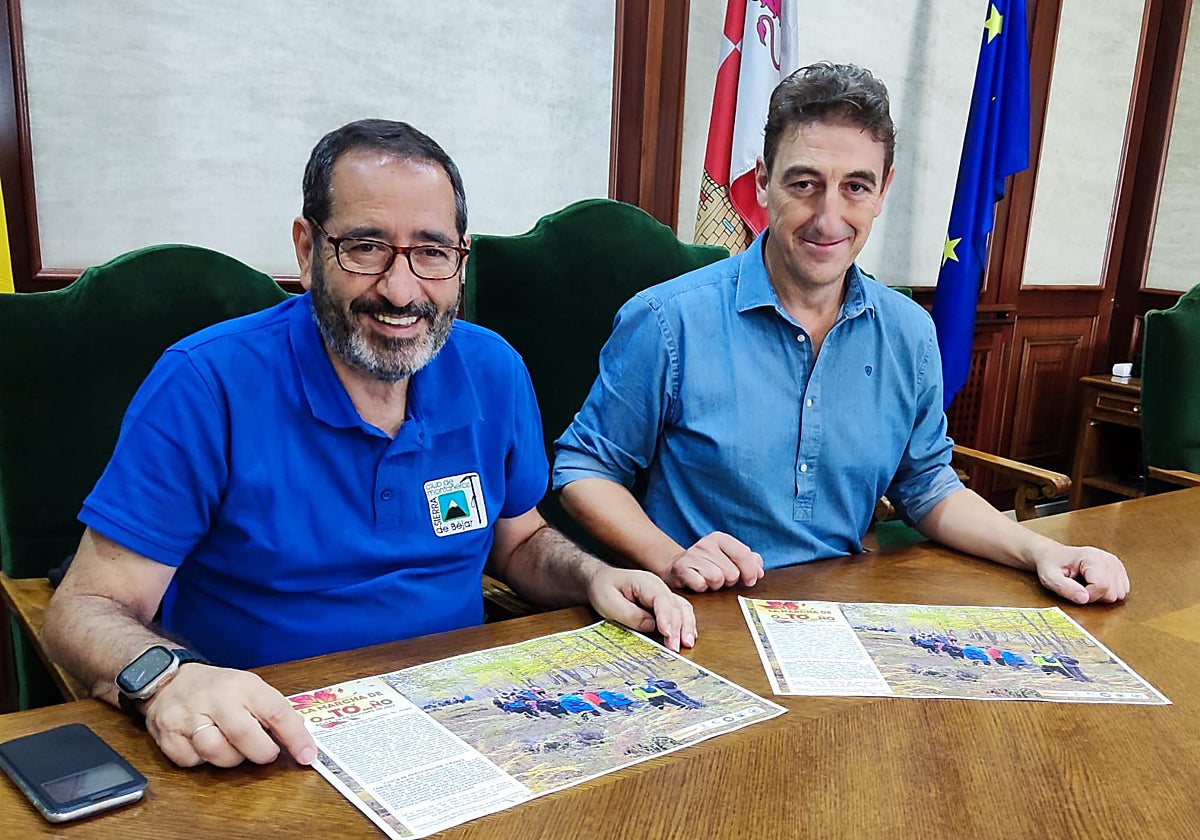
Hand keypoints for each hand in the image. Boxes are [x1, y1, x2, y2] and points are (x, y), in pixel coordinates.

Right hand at [141, 663, 316, 767]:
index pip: (276, 711)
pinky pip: (191, 760)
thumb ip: (272, 711)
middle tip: (266, 753)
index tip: (307, 755)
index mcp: (243, 685)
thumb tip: (300, 740)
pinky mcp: (168, 736)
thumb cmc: (218, 688)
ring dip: (231, 759)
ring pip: (216, 752)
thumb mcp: (249, 688)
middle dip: (262, 752)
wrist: (169, 680)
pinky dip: (202, 760)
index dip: (295, 737)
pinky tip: (204, 746)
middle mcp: (216, 699)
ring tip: (232, 747)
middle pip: (244, 735)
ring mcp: (188, 717)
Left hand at [585, 566, 696, 651]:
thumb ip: (629, 614)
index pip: (661, 599)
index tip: (667, 633)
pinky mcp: (663, 605)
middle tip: (674, 648)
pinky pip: (679, 613)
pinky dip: (685, 625)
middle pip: (675, 606)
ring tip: (686, 645)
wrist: (601, 580)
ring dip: (686, 627)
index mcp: (645, 582)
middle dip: (678, 628)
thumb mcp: (608, 601)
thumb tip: (650, 625)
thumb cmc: (603, 589)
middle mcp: (659, 587)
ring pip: (682, 610)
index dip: (666, 616)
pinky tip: (687, 638)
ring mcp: (663, 596)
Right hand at [664, 531, 763, 591]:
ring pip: (717, 579)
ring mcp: (692, 555)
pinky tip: (698, 583)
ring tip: (708, 581)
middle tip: (720, 578)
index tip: (750, 581)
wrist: (677, 568)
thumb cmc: (707, 566)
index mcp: (719, 538)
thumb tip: (759, 571)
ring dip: (715, 586)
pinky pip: (701, 584)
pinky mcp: (681, 568)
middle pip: (732, 572)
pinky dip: (702, 588)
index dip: (750, 571)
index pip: (743, 554)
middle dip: (729, 581)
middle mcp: (705, 544)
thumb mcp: (728, 559)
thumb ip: (748, 561)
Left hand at [1034, 544, 1129, 603]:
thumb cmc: (1051, 565)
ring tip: (1087, 585)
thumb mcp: (1050, 578)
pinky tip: (1095, 584)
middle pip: (1113, 593)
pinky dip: (1109, 592)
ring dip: (1102, 595)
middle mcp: (1108, 558)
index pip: (1102, 586)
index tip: (1076, 591)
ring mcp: (1115, 564)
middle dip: (1096, 596)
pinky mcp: (1118, 569)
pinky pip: (1123, 590)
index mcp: (1092, 557)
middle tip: (1080, 588)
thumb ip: (1065, 588)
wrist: (1052, 555)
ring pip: (1120, 593)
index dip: (1089, 596)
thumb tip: (1084, 599)